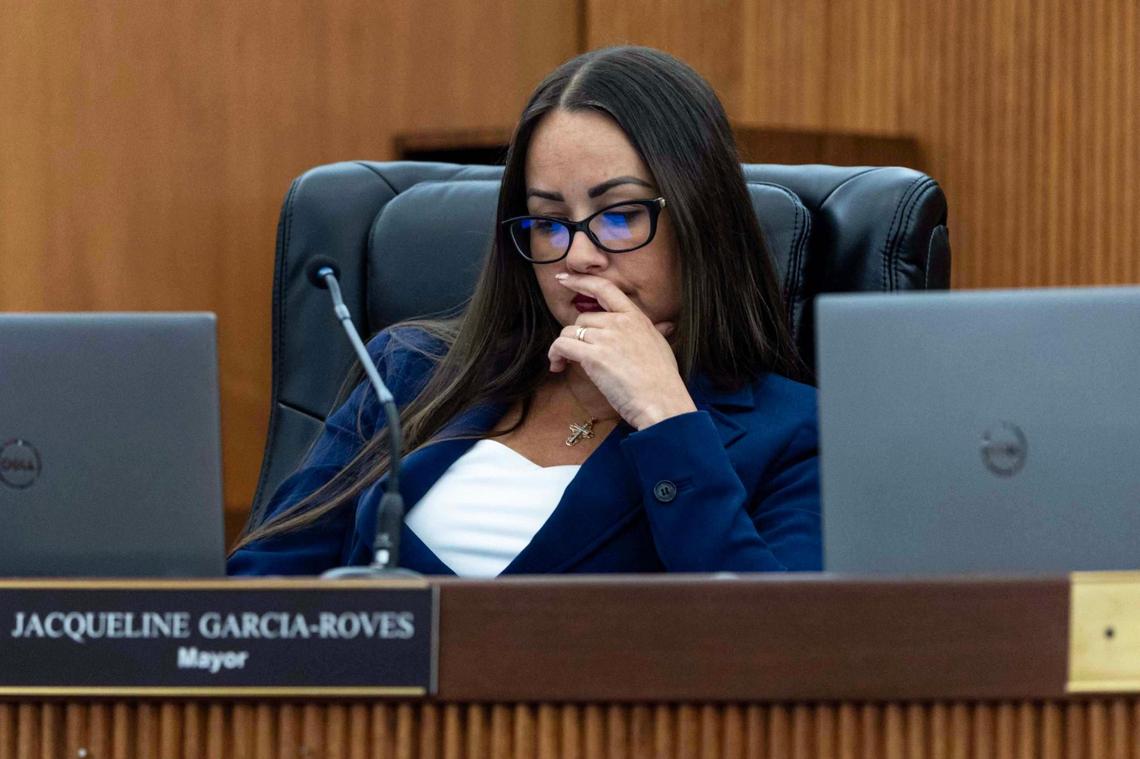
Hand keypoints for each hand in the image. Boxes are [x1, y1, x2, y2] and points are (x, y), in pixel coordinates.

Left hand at [547, 273, 697, 429]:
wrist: (662, 402)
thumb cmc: (663, 381)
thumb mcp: (662, 346)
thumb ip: (657, 332)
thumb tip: (667, 326)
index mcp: (636, 317)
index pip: (605, 289)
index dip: (581, 281)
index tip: (564, 279)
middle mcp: (620, 322)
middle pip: (582, 318)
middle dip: (575, 336)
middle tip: (574, 354)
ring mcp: (606, 338)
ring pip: (569, 332)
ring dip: (563, 348)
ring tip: (563, 363)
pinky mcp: (594, 356)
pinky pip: (562, 346)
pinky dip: (555, 355)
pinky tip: (557, 366)